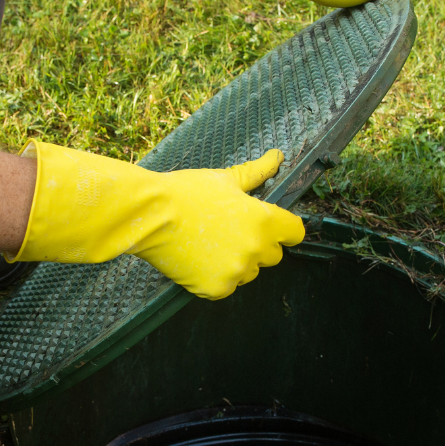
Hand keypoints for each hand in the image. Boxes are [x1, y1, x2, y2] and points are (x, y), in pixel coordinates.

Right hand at [7, 142, 305, 299]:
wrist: (149, 215)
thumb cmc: (186, 193)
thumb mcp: (225, 179)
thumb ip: (256, 172)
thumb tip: (277, 156)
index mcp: (264, 220)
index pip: (295, 233)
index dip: (283, 228)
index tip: (269, 226)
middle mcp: (255, 250)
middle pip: (273, 256)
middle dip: (258, 245)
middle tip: (230, 232)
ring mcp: (236, 272)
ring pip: (249, 273)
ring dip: (237, 263)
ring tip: (210, 245)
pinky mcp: (216, 288)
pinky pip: (226, 286)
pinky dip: (215, 277)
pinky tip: (198, 259)